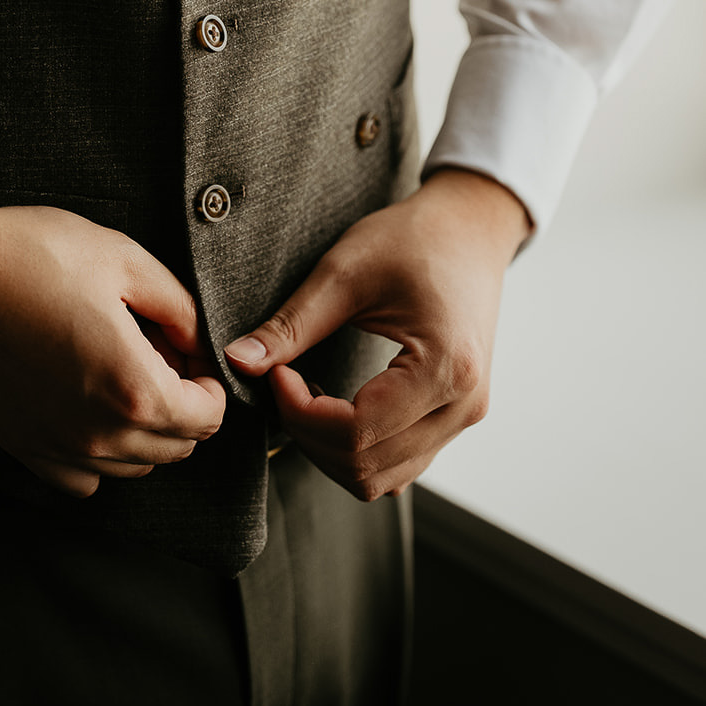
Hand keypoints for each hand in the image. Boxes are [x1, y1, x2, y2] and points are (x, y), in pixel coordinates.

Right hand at [0, 197, 225, 497]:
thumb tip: (198, 341)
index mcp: (132, 388)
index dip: (211, 384)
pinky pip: (80, 480)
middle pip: (175, 449)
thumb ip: (179, 307)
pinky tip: (88, 408)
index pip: (206, 419)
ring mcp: (55, 446)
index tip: (192, 353)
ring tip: (122, 374)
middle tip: (160, 355)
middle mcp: (97, 433)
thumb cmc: (33, 255)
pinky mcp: (20, 446)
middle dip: (184, 406)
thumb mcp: (125, 259)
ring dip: (144, 431)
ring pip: (131, 468)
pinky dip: (98, 456)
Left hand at [224, 169, 529, 499]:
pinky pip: (399, 463)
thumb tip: (236, 361)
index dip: (300, 411)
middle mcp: (463, 406)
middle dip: (307, 432)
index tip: (276, 371)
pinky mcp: (454, 415)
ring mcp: (464, 416)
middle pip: (366, 466)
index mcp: (444, 370)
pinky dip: (356, 448)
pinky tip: (333, 404)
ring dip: (329, 447)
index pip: (356, 432)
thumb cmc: (413, 238)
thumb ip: (291, 325)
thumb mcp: (344, 272)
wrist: (468, 227)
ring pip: (381, 478)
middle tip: (282, 379)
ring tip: (305, 392)